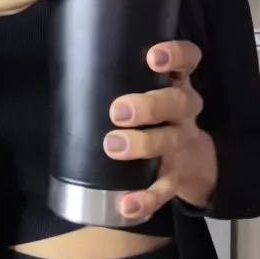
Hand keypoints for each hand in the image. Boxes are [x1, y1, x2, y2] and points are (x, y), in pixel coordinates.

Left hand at [104, 41, 217, 218]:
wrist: (193, 162)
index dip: (175, 55)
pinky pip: (164, 189)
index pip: (187, 61)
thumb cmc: (153, 115)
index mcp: (176, 84)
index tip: (152, 57)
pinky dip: (146, 199)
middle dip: (148, 105)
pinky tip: (126, 204)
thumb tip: (66, 70)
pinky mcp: (177, 177)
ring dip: (143, 144)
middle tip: (117, 111)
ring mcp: (182, 144)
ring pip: (170, 140)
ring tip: (113, 146)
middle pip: (177, 102)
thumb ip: (121, 80)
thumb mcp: (147, 91)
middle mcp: (185, 111)